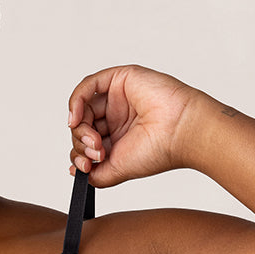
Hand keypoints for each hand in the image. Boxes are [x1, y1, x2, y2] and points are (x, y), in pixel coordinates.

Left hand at [67, 65, 204, 187]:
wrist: (180, 133)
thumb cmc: (158, 150)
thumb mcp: (116, 171)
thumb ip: (93, 174)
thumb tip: (74, 170)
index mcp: (116, 137)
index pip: (84, 143)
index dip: (80, 155)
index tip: (87, 166)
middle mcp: (115, 117)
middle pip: (81, 126)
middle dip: (81, 143)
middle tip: (96, 153)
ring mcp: (117, 98)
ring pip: (81, 108)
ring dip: (80, 128)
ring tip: (95, 142)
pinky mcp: (120, 79)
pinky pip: (88, 85)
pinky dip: (75, 102)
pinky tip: (75, 118)